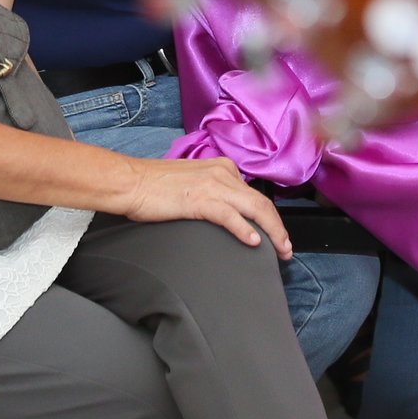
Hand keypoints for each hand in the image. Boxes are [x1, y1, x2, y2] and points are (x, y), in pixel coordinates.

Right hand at [118, 155, 291, 253]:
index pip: (254, 195)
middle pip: (262, 202)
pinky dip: (245, 230)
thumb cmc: (154, 186)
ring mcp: (212, 186)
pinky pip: (230, 216)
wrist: (130, 183)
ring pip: (254, 209)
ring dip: (272, 232)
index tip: (276, 235)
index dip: (270, 217)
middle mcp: (222, 173)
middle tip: (286, 249)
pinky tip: (253, 242)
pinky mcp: (200, 200)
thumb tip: (226, 211)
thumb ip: (212, 192)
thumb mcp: (192, 183)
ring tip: (280, 250)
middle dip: (278, 228)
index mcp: (222, 168)